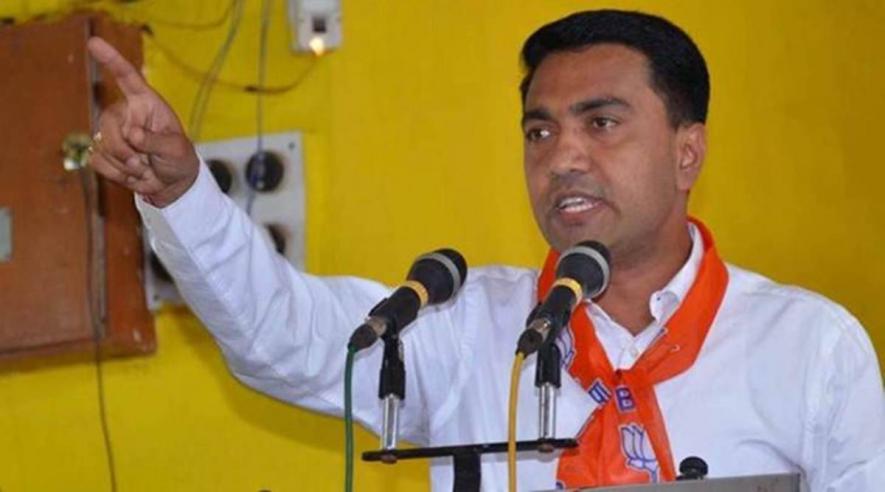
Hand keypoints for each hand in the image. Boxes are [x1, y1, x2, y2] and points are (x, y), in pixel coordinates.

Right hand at [86, 37, 198, 207]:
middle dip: (123, 149)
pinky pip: (97, 161)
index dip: (111, 60)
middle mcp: (125, 114)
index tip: (94, 43)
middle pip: (108, 123)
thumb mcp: (176, 149)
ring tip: (144, 167)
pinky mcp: (102, 151)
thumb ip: (156, 141)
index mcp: (146, 104)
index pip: (127, 78)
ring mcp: (112, 133)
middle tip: (143, 163)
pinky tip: (132, 173)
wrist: (171, 184)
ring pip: (102, 147)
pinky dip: (116, 174)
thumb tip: (132, 134)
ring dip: (124, 165)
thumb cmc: (178, 159)